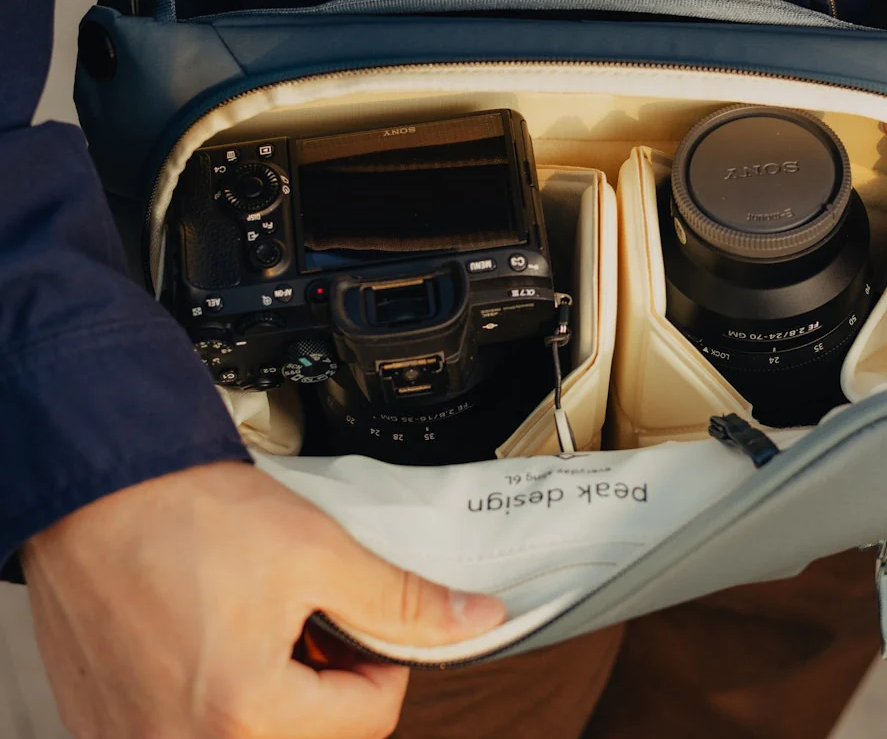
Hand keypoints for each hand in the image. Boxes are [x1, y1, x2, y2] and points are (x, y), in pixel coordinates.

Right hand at [23, 462, 504, 738]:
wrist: (98, 490)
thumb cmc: (186, 515)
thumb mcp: (317, 552)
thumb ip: (403, 602)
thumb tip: (472, 621)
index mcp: (244, 719)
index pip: (370, 719)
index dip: (384, 657)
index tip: (365, 618)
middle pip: (312, 735)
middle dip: (329, 677)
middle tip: (308, 613)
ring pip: (257, 733)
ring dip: (277, 686)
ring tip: (257, 619)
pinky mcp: (114, 728)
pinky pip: (196, 729)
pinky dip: (222, 692)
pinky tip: (213, 636)